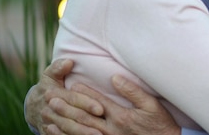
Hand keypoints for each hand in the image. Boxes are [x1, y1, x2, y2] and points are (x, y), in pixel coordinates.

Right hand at [25, 59, 103, 134]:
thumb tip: (69, 61)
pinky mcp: (48, 132)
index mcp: (53, 94)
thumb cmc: (48, 85)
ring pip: (67, 129)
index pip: (73, 99)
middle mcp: (49, 109)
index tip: (101, 109)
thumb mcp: (50, 74)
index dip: (87, 104)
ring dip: (82, 134)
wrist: (32, 106)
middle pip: (71, 117)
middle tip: (103, 128)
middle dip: (88, 122)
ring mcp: (48, 122)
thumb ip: (58, 67)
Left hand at [50, 76, 178, 134]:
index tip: (72, 84)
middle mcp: (110, 129)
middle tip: (50, 98)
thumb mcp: (151, 104)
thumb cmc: (160, 123)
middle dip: (67, 108)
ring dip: (63, 123)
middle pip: (85, 117)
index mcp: (121, 116)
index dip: (85, 93)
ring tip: (48, 115)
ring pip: (80, 132)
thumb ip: (132, 91)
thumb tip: (114, 78)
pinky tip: (58, 133)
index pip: (98, 102)